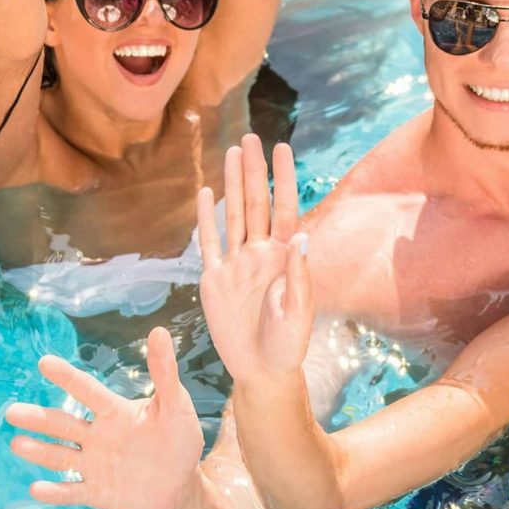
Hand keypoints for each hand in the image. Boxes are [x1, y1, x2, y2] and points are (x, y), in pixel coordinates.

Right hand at [6, 327, 204, 508]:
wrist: (181, 486)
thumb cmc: (178, 440)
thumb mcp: (176, 406)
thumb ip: (165, 373)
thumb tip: (159, 331)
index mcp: (114, 412)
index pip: (87, 391)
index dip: (68, 378)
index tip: (45, 362)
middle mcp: (98, 436)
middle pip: (63, 425)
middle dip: (39, 418)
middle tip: (12, 411)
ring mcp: (95, 465)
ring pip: (60, 456)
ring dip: (39, 451)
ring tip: (16, 443)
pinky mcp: (97, 493)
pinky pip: (73, 491)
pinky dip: (56, 492)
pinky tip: (36, 490)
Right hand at [198, 136, 312, 385]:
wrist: (262, 371)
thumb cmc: (289, 345)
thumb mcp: (299, 312)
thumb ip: (300, 275)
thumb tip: (303, 236)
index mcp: (286, 257)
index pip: (285, 208)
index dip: (283, 178)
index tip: (282, 148)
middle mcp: (261, 253)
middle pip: (256, 202)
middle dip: (253, 170)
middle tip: (250, 137)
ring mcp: (237, 264)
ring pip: (233, 214)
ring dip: (231, 184)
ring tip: (230, 153)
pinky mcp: (215, 280)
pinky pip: (210, 243)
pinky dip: (207, 218)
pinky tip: (205, 194)